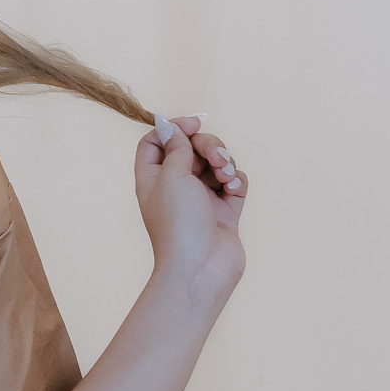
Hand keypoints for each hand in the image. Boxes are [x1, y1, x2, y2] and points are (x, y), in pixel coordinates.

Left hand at [134, 112, 247, 313]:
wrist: (201, 267)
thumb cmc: (178, 224)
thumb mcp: (171, 176)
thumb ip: (175, 147)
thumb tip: (172, 126)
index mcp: (153, 178)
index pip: (157, 142)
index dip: (174, 128)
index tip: (195, 123)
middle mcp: (176, 186)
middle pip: (192, 147)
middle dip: (209, 145)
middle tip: (216, 159)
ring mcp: (202, 198)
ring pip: (217, 162)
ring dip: (225, 162)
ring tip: (225, 178)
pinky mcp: (225, 209)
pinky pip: (235, 181)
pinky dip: (236, 180)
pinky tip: (233, 189)